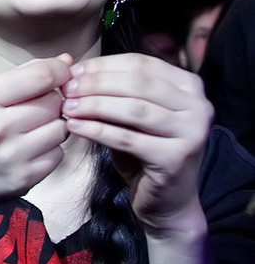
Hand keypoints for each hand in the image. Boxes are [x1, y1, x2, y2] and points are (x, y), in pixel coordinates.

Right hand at [0, 55, 71, 214]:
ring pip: (60, 129)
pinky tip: (29, 149)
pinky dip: (49, 149)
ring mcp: (11, 156)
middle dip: (51, 100)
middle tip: (35, 106)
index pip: (39, 77)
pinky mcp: (23, 179)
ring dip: (53, 125)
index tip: (62, 71)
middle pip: (53, 102)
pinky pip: (57, 155)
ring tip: (32, 128)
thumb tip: (66, 61)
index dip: (59, 71)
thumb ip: (19, 76)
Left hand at [62, 54, 212, 232]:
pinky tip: (74, 127)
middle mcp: (198, 105)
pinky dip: (97, 131)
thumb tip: (73, 68)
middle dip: (96, 84)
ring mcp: (192, 132)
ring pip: (133, 109)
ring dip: (94, 106)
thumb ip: (114, 88)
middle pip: (137, 83)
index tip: (72, 72)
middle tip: (66, 89)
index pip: (140, 63)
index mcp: (189, 85)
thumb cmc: (145, 148)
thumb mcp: (132, 111)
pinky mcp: (176, 158)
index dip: (102, 65)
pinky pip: (127, 138)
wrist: (168, 200)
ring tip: (67, 107)